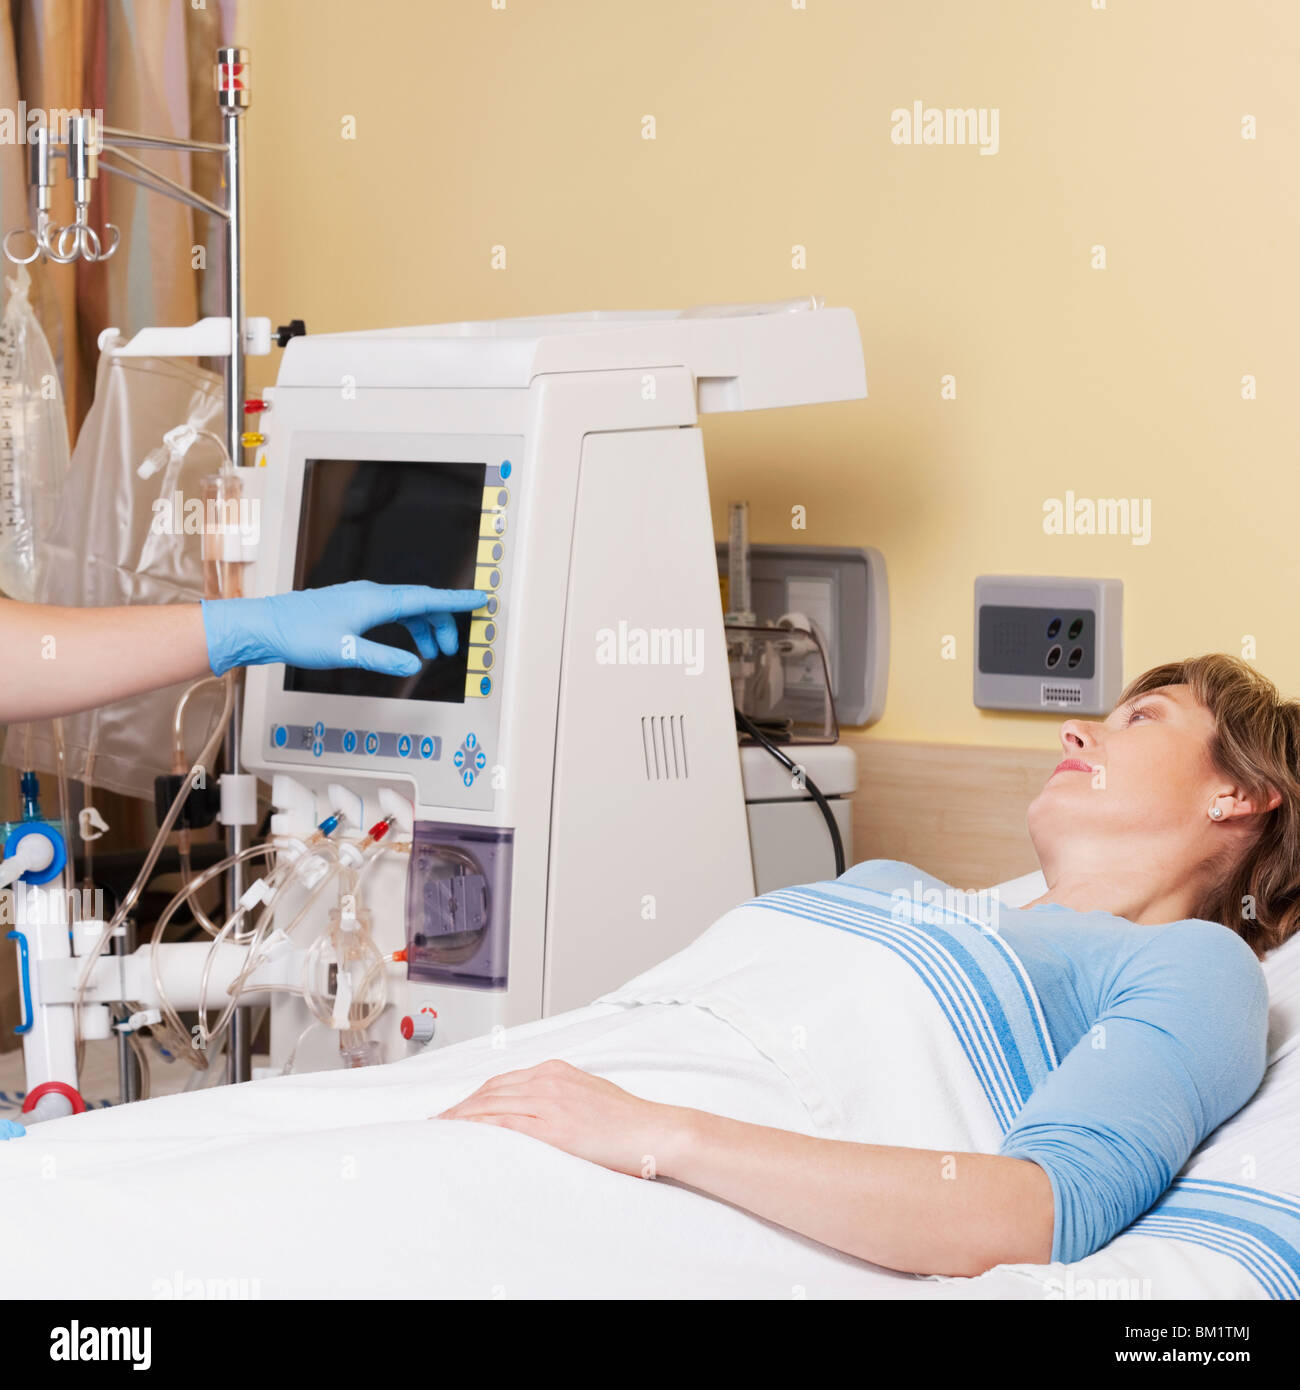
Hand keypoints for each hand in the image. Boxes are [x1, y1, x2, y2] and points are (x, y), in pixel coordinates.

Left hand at [200, 580, 486, 676]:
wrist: (266, 626)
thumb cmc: (300, 634)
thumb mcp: (345, 651)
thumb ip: (383, 658)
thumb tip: (414, 665)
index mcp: (375, 600)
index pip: (425, 598)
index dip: (456, 601)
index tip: (481, 599)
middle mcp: (371, 594)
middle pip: (420, 603)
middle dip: (442, 623)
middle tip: (451, 649)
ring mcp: (361, 599)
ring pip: (406, 608)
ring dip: (424, 628)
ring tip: (432, 652)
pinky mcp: (352, 607)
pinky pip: (391, 612)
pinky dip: (406, 626)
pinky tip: (405, 644)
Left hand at [435, 1059, 687, 1179]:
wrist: (653, 1130)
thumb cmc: (627, 1122)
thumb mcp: (588, 1097)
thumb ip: (559, 1099)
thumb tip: (538, 1116)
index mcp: (556, 1071)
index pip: (501, 1082)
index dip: (474, 1097)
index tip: (456, 1110)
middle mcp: (548, 1080)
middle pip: (490, 1091)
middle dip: (460, 1107)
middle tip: (437, 1123)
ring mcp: (549, 1101)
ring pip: (491, 1105)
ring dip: (461, 1118)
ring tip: (441, 1132)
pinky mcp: (552, 1127)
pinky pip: (505, 1123)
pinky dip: (478, 1127)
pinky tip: (462, 1136)